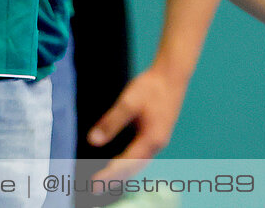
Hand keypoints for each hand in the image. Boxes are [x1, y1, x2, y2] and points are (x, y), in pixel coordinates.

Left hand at [87, 64, 188, 180]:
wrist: (171, 76)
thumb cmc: (150, 88)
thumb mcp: (127, 103)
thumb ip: (110, 123)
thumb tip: (93, 141)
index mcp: (150, 141)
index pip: (125, 164)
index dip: (109, 175)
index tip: (94, 184)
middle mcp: (156, 145)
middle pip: (134, 168)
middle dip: (115, 178)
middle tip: (95, 188)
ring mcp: (158, 140)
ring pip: (138, 163)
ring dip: (123, 173)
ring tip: (106, 180)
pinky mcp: (156, 134)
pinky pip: (141, 155)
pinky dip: (129, 163)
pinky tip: (120, 162)